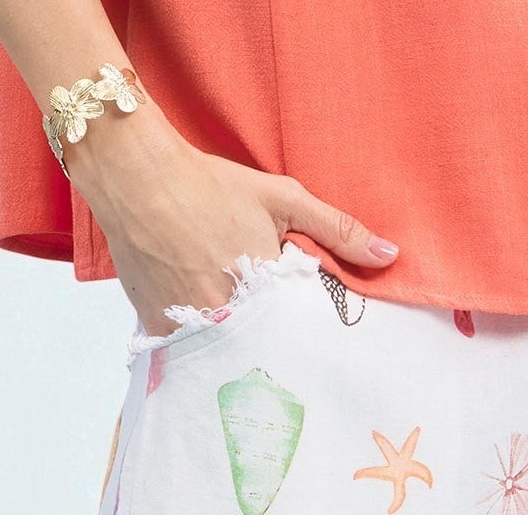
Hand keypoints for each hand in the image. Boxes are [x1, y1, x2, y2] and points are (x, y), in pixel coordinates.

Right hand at [76, 120, 399, 338]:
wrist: (138, 178)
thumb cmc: (211, 185)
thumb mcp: (283, 199)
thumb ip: (338, 230)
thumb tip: (390, 255)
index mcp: (263, 292)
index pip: (298, 332)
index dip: (302, 324)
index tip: (305, 319)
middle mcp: (225, 319)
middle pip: (261, 345)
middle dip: (268, 333)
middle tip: (262, 305)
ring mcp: (188, 328)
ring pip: (223, 350)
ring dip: (232, 336)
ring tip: (227, 302)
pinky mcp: (157, 329)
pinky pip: (187, 347)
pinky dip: (197, 332)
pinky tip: (196, 301)